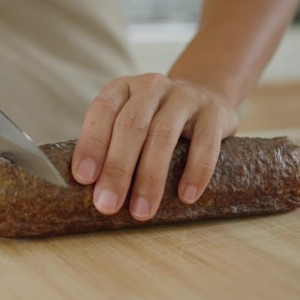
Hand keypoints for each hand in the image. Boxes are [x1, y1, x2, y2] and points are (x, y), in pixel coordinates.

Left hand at [71, 73, 238, 220]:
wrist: (206, 95)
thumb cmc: (154, 120)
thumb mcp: (128, 121)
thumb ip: (110, 146)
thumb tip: (91, 190)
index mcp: (123, 89)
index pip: (102, 111)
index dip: (92, 144)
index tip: (84, 178)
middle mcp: (151, 87)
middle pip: (131, 126)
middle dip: (117, 169)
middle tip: (107, 204)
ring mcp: (185, 96)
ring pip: (163, 135)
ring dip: (150, 178)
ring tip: (141, 211)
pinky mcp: (214, 112)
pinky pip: (205, 143)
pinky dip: (196, 172)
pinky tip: (186, 197)